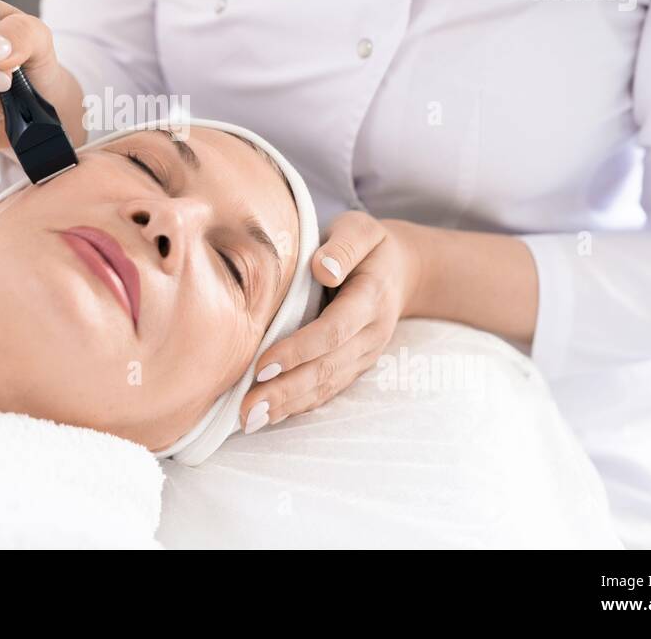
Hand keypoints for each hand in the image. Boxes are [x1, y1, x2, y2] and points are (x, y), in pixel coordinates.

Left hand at [238, 212, 422, 433]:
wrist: (402, 270)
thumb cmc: (367, 245)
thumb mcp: (359, 229)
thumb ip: (342, 246)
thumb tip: (323, 269)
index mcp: (370, 297)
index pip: (334, 330)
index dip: (299, 349)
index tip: (263, 365)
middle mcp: (370, 333)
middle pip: (328, 367)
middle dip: (287, 390)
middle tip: (249, 407)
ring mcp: (364, 354)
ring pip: (328, 385)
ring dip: (290, 405)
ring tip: (252, 420)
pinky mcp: (355, 365)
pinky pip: (329, 390)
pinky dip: (300, 406)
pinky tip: (271, 416)